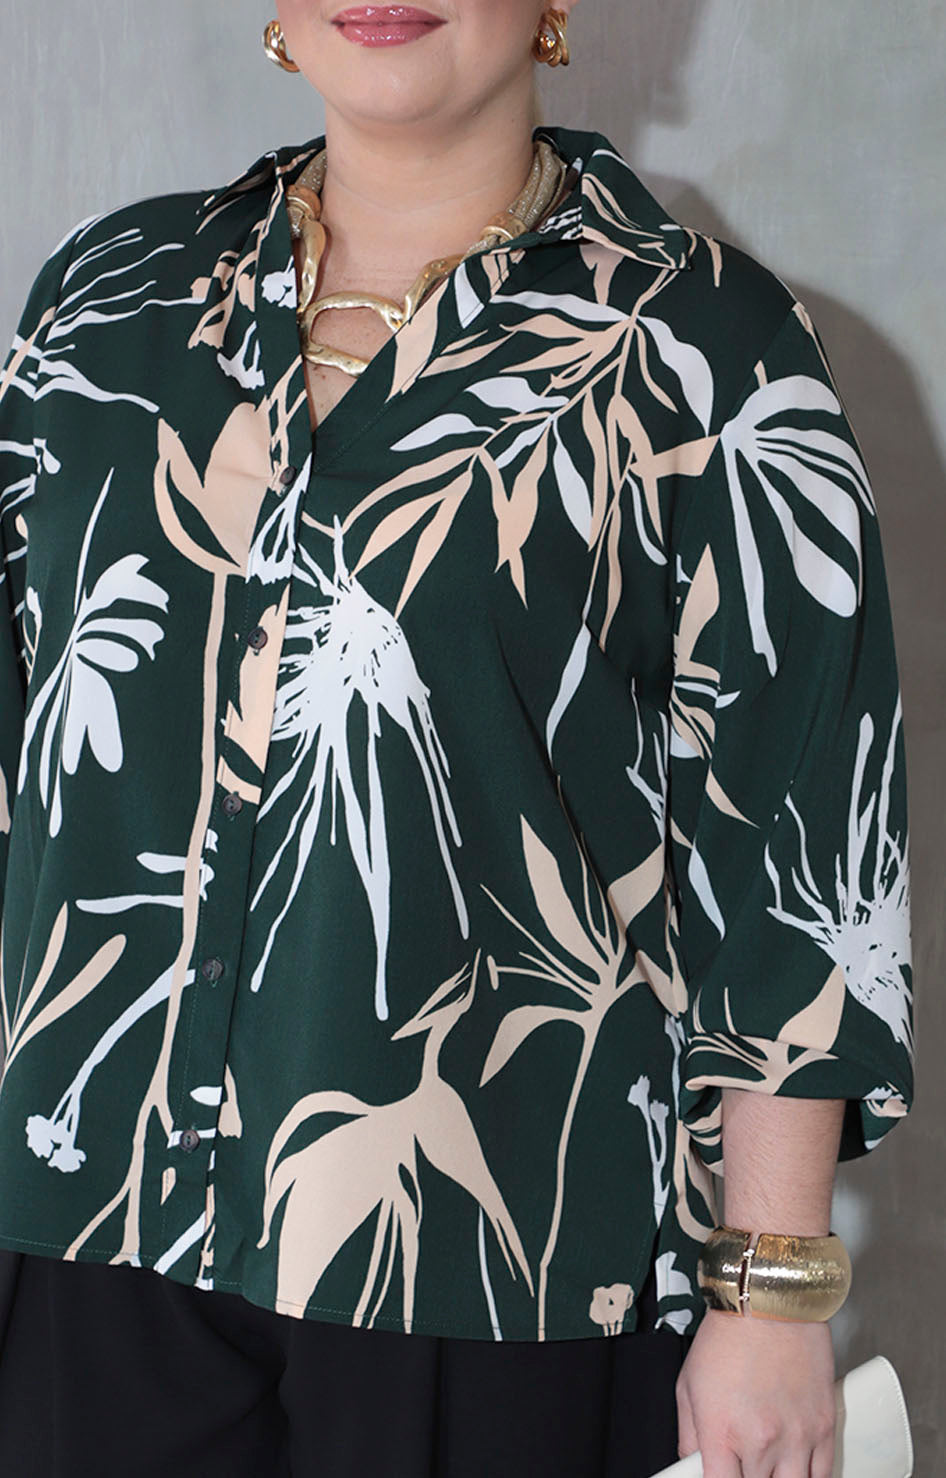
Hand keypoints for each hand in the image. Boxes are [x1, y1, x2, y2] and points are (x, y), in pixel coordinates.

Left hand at [675, 1308, 836, 1476]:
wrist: (770, 1300)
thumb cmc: (728, 1335)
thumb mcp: (688, 1385)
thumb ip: (689, 1436)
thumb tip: (692, 1465)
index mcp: (721, 1433)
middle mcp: (761, 1441)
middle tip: (743, 1461)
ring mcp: (797, 1437)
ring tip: (769, 1466)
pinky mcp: (824, 1427)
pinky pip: (823, 1475)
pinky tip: (795, 1469)